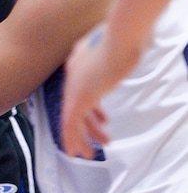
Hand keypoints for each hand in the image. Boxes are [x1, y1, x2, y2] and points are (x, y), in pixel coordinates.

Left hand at [61, 26, 121, 156]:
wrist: (119, 38)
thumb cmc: (121, 40)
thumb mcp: (112, 47)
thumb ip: (107, 52)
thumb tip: (117, 53)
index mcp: (77, 64)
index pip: (80, 92)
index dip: (92, 110)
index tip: (103, 120)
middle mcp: (72, 77)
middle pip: (75, 108)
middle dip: (87, 128)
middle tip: (98, 141)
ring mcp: (74, 87)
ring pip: (72, 120)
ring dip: (82, 139)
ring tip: (91, 155)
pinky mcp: (80, 97)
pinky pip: (71, 124)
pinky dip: (72, 139)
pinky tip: (78, 151)